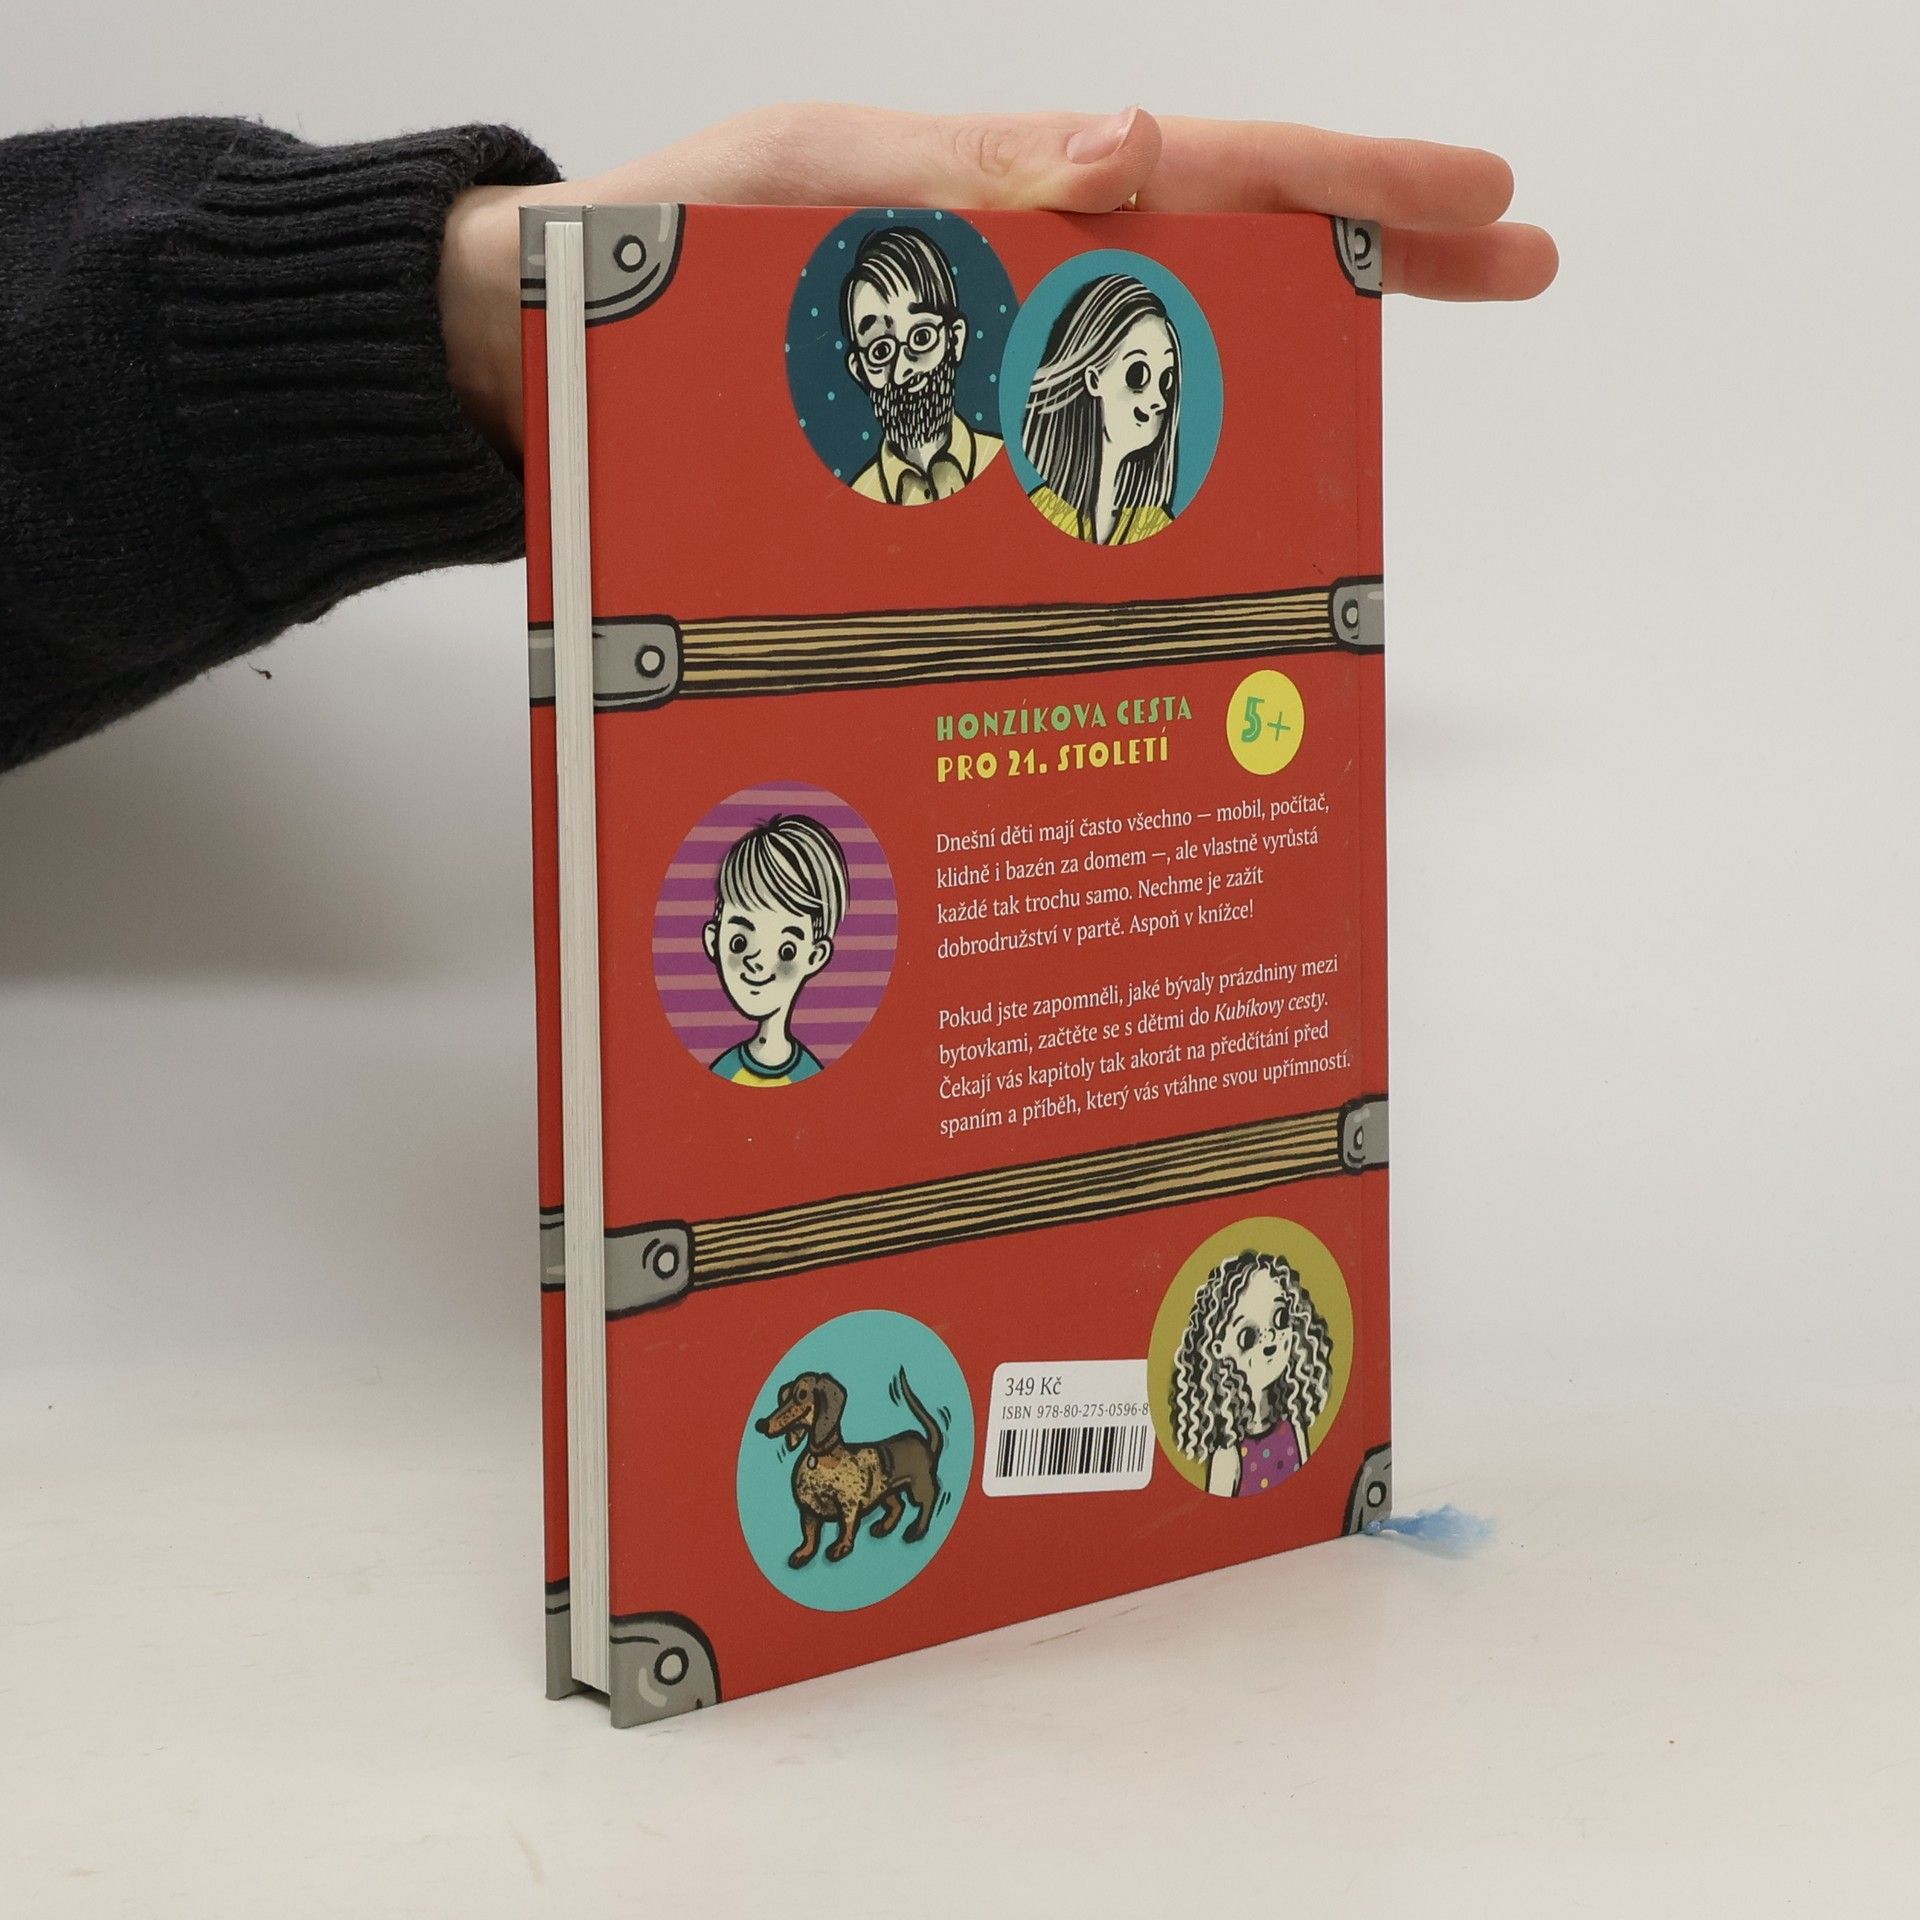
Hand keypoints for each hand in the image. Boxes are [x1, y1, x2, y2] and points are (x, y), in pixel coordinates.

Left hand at [439, 102, 1556, 455]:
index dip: (1355, 190)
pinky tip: (1205, 515)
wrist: (535, 356)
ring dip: (1280, 377)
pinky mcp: (940, 446)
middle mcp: (1014, 283)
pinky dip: (1147, 475)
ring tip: (1383, 408)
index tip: (1481, 204)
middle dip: (1373, 257)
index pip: (1216, 175)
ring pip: (1162, 360)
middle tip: (1510, 266)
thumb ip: (954, 181)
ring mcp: (986, 368)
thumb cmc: (656, 253)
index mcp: (1001, 200)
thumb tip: (1133, 146)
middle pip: (1228, 255)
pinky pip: (1066, 456)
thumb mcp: (803, 187)